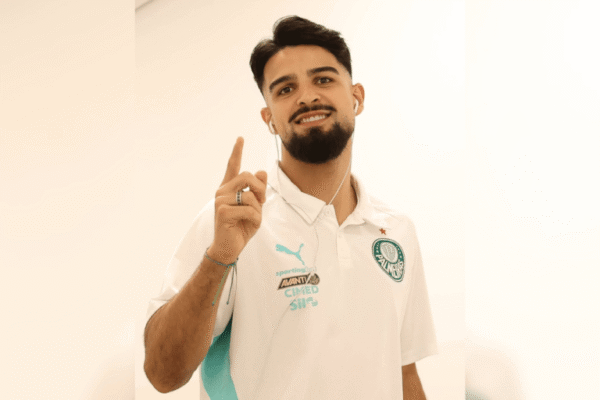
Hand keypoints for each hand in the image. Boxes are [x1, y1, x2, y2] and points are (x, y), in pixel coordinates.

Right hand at [207, 137, 267, 264]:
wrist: (230, 247)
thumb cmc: (241, 227)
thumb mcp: (255, 207)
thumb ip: (258, 191)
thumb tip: (261, 171)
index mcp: (229, 188)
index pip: (233, 166)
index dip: (237, 152)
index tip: (240, 138)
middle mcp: (222, 191)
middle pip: (248, 176)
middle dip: (261, 189)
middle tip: (262, 202)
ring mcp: (220, 201)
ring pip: (250, 195)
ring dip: (258, 209)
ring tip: (252, 219)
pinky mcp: (223, 212)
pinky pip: (249, 210)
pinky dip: (255, 218)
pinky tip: (249, 225)